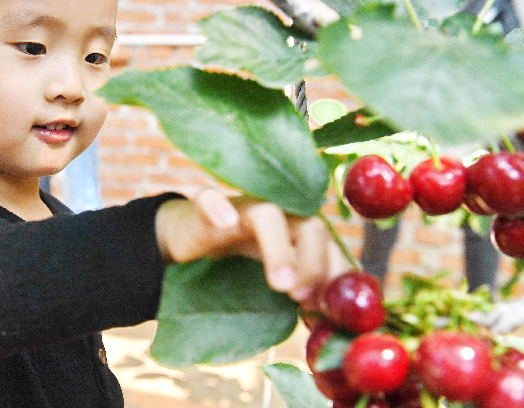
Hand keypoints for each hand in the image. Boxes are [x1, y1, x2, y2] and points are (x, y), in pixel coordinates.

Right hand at [155, 188, 335, 301]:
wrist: (187, 240)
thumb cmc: (237, 262)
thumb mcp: (274, 278)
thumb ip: (302, 294)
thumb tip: (328, 325)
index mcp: (298, 230)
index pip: (331, 245)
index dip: (336, 275)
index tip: (331, 311)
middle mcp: (277, 213)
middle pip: (310, 226)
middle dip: (314, 264)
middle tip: (302, 299)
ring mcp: (240, 207)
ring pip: (268, 214)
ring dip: (279, 248)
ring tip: (280, 283)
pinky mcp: (204, 207)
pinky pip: (209, 198)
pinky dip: (217, 207)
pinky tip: (224, 221)